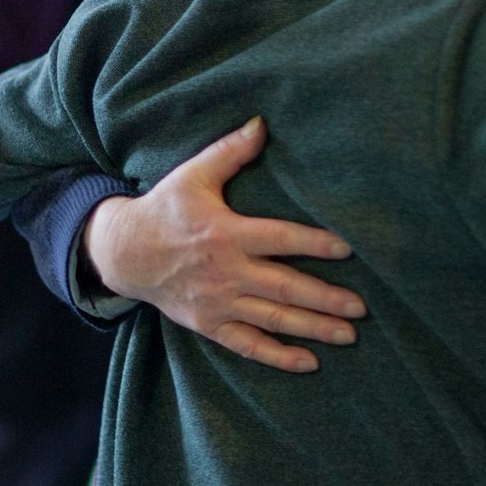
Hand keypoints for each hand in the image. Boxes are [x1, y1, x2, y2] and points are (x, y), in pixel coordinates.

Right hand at [83, 117, 367, 372]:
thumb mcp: (194, 175)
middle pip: (284, 287)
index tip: (347, 249)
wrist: (124, 253)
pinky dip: (277, 357)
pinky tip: (308, 363)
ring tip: (348, 335)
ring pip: (273, 319)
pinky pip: (247, 344)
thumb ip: (230, 151)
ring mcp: (218, 303)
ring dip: (312, 329)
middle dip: (325, 299)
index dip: (314, 243)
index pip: (279, 239)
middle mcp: (225, 272)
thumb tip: (262, 122)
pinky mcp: (209, 324)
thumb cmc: (165, 209)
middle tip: (361, 309)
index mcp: (226, 233)